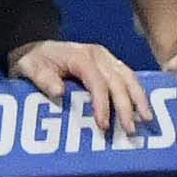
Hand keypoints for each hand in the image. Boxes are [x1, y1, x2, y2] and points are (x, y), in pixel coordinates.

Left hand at [8, 40, 157, 133]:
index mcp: (80, 56)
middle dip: (126, 106)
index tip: (104, 125)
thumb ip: (43, 78)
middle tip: (130, 129)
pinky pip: (128, 77)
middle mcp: (98, 55)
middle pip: (118, 80)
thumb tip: (59, 92)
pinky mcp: (110, 63)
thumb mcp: (29, 68)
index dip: (102, 103)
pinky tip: (142, 107)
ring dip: (139, 98)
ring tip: (147, 119)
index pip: (97, 81)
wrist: (36, 47)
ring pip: (129, 77)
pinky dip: (137, 92)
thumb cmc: (33, 60)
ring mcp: (107, 58)